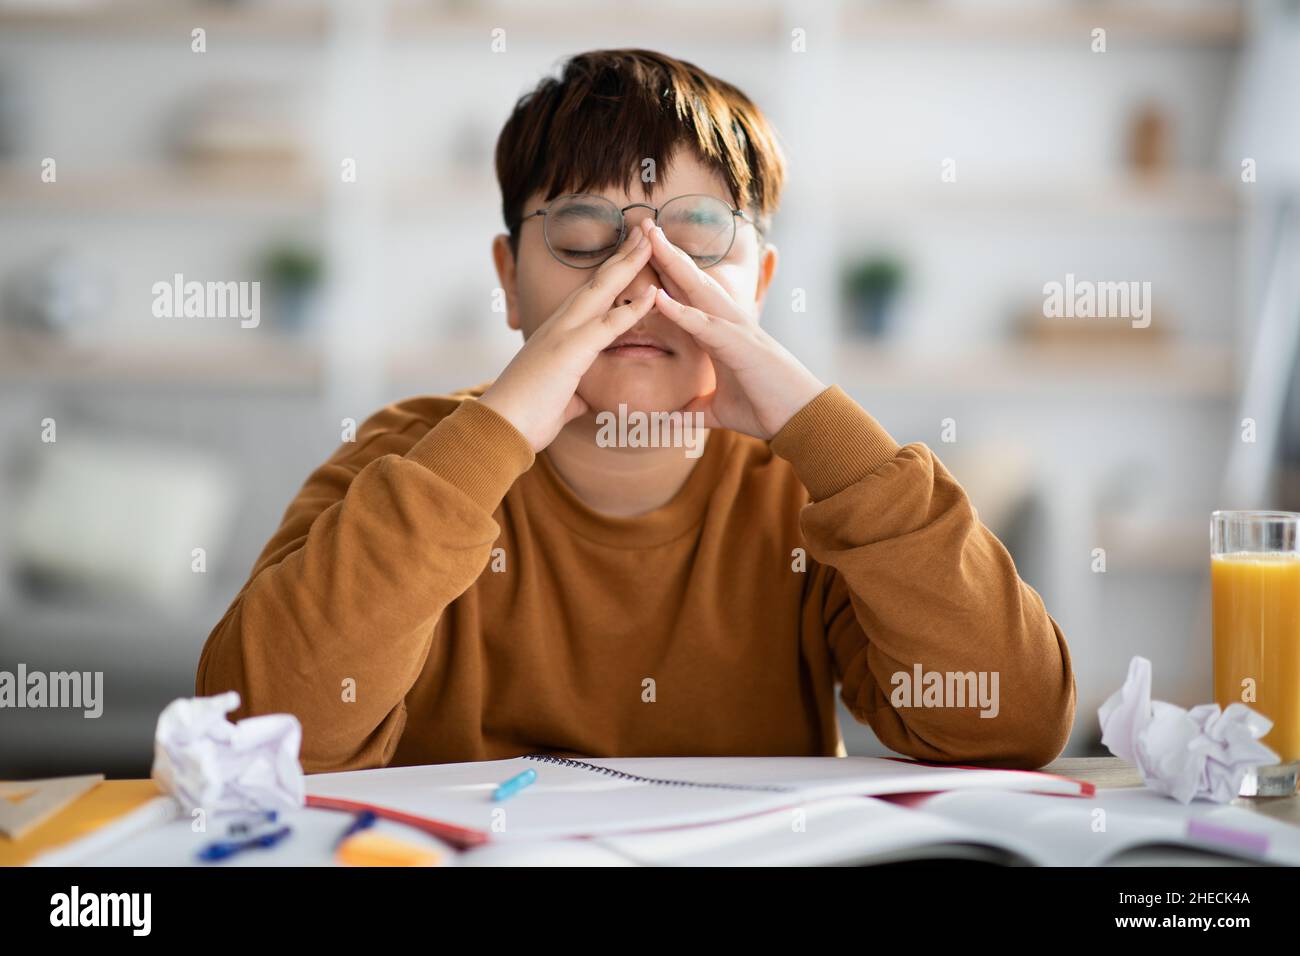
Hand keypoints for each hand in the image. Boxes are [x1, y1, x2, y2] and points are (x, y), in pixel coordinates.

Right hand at [480, 228, 656, 450]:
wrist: (500, 428)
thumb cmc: (527, 416)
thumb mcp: (559, 398)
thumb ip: (573, 390)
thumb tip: (580, 397)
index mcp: (558, 333)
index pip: (591, 294)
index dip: (613, 271)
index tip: (632, 251)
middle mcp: (559, 325)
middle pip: (598, 280)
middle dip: (623, 253)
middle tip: (646, 227)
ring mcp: (563, 334)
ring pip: (602, 290)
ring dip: (628, 264)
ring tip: (651, 240)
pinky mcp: (569, 351)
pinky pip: (607, 325)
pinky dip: (631, 308)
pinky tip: (652, 293)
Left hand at [643, 219, 825, 438]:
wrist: (801, 420)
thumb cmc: (766, 409)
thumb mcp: (719, 411)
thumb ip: (694, 410)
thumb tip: (671, 420)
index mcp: (720, 334)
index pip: (688, 296)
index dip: (666, 273)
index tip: (644, 251)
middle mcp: (728, 324)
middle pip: (692, 281)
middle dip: (668, 253)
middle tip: (644, 224)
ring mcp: (736, 331)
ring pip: (699, 291)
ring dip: (673, 265)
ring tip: (650, 240)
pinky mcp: (739, 347)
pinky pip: (705, 326)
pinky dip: (681, 311)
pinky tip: (659, 296)